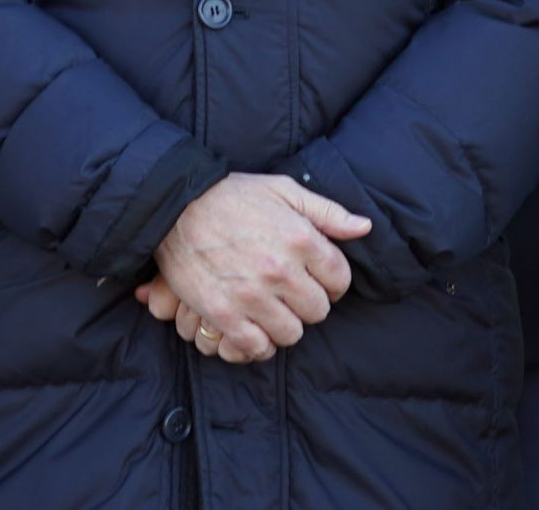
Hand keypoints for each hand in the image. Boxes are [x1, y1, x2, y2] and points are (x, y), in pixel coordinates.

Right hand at [144, 173, 370, 364]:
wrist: (174, 206)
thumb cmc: (232, 195)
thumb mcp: (283, 190)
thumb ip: (327, 211)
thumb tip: (364, 227)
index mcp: (300, 238)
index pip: (340, 280)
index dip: (331, 282)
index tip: (316, 278)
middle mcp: (280, 270)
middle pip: (318, 311)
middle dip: (308, 303)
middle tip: (290, 293)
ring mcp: (251, 295)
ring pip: (291, 333)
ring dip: (284, 324)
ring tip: (271, 309)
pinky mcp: (224, 314)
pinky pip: (257, 347)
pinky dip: (258, 343)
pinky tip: (252, 326)